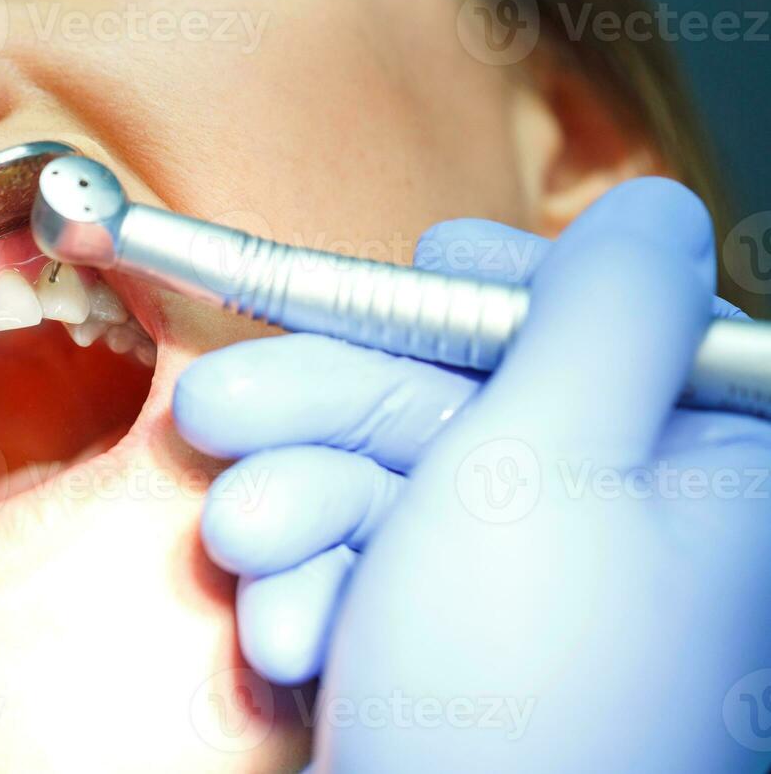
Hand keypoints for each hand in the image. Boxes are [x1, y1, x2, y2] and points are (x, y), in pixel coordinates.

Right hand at [175, 178, 770, 769]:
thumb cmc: (517, 703)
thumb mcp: (554, 463)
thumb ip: (601, 310)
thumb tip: (644, 213)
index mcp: (697, 470)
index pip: (604, 320)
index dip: (489, 294)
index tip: (403, 278)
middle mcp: (616, 523)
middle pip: (461, 398)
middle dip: (325, 411)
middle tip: (220, 413)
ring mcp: (518, 589)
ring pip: (387, 479)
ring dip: (297, 511)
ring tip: (254, 561)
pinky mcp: (436, 640)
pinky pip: (361, 565)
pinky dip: (310, 590)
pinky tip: (291, 640)